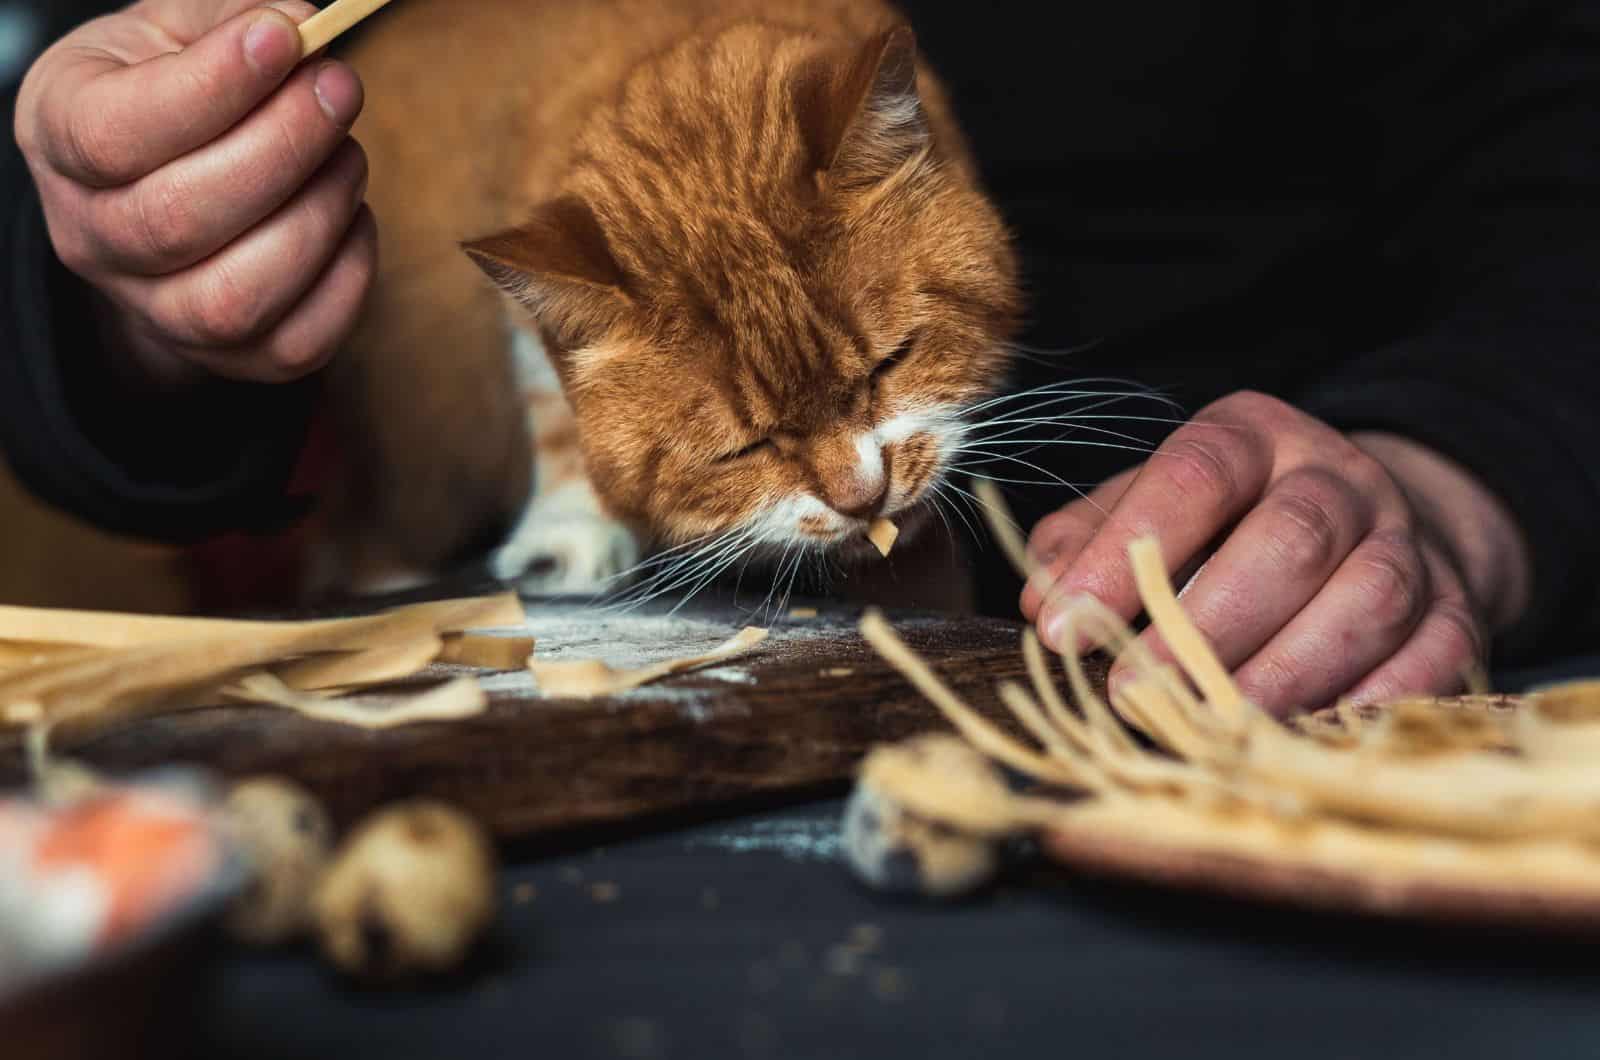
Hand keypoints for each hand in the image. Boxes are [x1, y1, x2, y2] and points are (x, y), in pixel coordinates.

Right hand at [13, 0, 376, 386]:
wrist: (157, 193)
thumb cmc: (166, 98)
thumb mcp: (170, 34)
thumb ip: (229, 21)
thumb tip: (301, 30)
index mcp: (59, 137)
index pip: (115, 135)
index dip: (212, 87)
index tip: (282, 38)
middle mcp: (92, 238)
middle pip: (179, 219)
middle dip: (281, 148)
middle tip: (338, 89)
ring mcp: (156, 310)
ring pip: (237, 298)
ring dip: (317, 216)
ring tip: (346, 156)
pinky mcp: (230, 358)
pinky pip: (297, 345)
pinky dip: (346, 278)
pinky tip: (351, 217)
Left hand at [1018, 391, 1532, 713]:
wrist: (1361, 528)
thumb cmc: (1224, 527)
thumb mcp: (1146, 508)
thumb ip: (1086, 542)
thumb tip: (1044, 597)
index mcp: (1252, 437)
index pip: (1194, 474)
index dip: (1125, 550)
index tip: (1063, 625)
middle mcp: (1338, 478)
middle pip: (1289, 539)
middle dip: (1204, 627)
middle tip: (1133, 691)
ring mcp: (1406, 542)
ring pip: (1365, 600)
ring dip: (1281, 673)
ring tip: (1208, 725)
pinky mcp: (1454, 611)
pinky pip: (1430, 659)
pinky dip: (1363, 703)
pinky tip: (1298, 736)